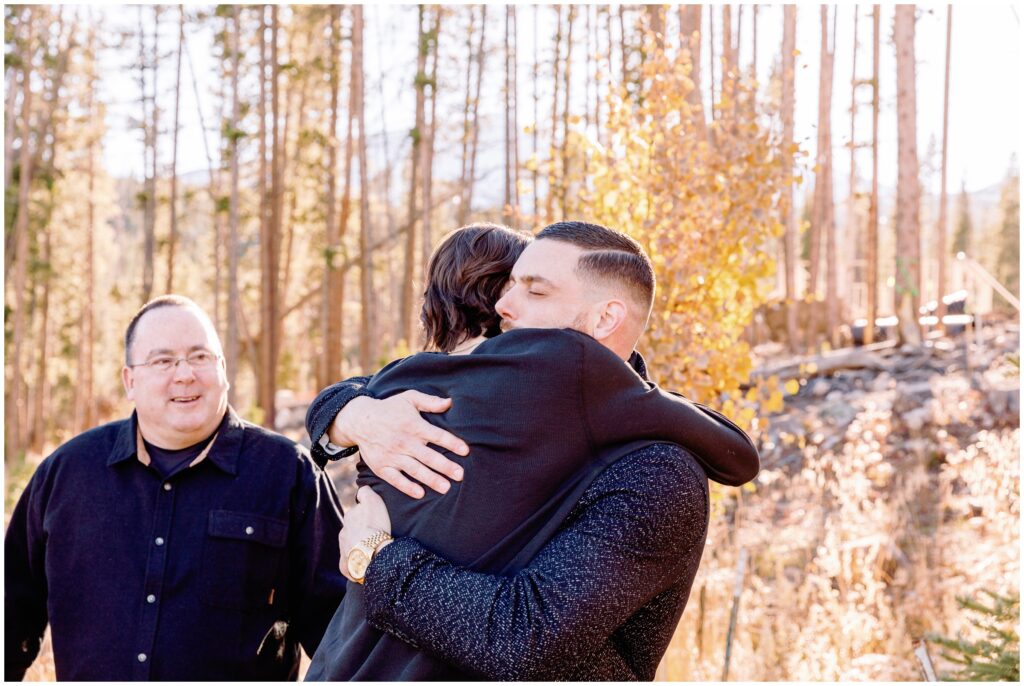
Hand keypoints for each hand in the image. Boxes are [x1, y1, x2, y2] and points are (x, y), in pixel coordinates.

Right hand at [328, 391, 469, 498]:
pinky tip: (420, 493)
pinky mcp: (382, 466)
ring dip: (431, 479)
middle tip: (460, 475)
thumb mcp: (409, 398)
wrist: (360, 420)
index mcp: (414, 426)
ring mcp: (393, 456)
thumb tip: (450, 402)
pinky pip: (395, 479)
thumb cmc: (389, 408)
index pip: (437, 436)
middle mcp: (405, 442)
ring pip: (415, 470)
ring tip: (446, 487)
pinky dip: (407, 486)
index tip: (465, 451)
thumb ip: (430, 401)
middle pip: (429, 456)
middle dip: (445, 466)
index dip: (452, 443)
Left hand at [339, 486, 392, 581]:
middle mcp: (343, 532)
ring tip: (373, 550)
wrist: (373, 555)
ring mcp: (343, 550)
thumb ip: (365, 492)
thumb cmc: (376, 527)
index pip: (356, 512)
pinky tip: (368, 563)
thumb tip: (361, 489)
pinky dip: (357, 563)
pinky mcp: (345, 566)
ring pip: (351, 546)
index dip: (366, 515)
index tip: (374, 519)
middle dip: (361, 531)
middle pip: (352, 530)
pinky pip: (350, 564)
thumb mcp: (373, 501)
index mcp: (349, 517)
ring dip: (359, 546)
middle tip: (375, 535)